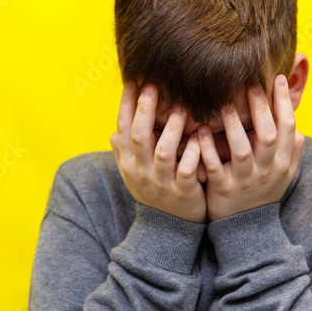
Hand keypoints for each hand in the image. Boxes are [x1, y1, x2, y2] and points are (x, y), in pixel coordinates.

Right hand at [110, 81, 206, 222]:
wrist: (168, 229)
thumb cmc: (154, 192)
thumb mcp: (134, 175)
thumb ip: (126, 153)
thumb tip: (113, 132)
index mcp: (128, 163)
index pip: (122, 129)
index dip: (126, 105)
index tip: (132, 81)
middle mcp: (141, 172)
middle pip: (139, 136)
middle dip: (145, 110)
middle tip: (154, 86)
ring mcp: (161, 183)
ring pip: (163, 152)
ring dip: (172, 129)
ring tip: (181, 108)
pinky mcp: (182, 193)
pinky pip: (186, 170)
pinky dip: (191, 153)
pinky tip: (198, 137)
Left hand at [197, 74, 304, 220]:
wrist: (247, 231)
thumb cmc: (263, 194)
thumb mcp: (284, 177)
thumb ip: (292, 153)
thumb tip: (299, 130)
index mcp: (283, 163)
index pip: (289, 127)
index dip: (284, 103)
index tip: (278, 79)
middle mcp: (267, 171)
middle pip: (268, 136)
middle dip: (261, 109)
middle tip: (250, 84)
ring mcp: (245, 181)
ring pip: (241, 150)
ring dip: (233, 126)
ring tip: (224, 103)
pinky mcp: (223, 190)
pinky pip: (215, 167)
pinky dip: (208, 149)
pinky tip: (200, 131)